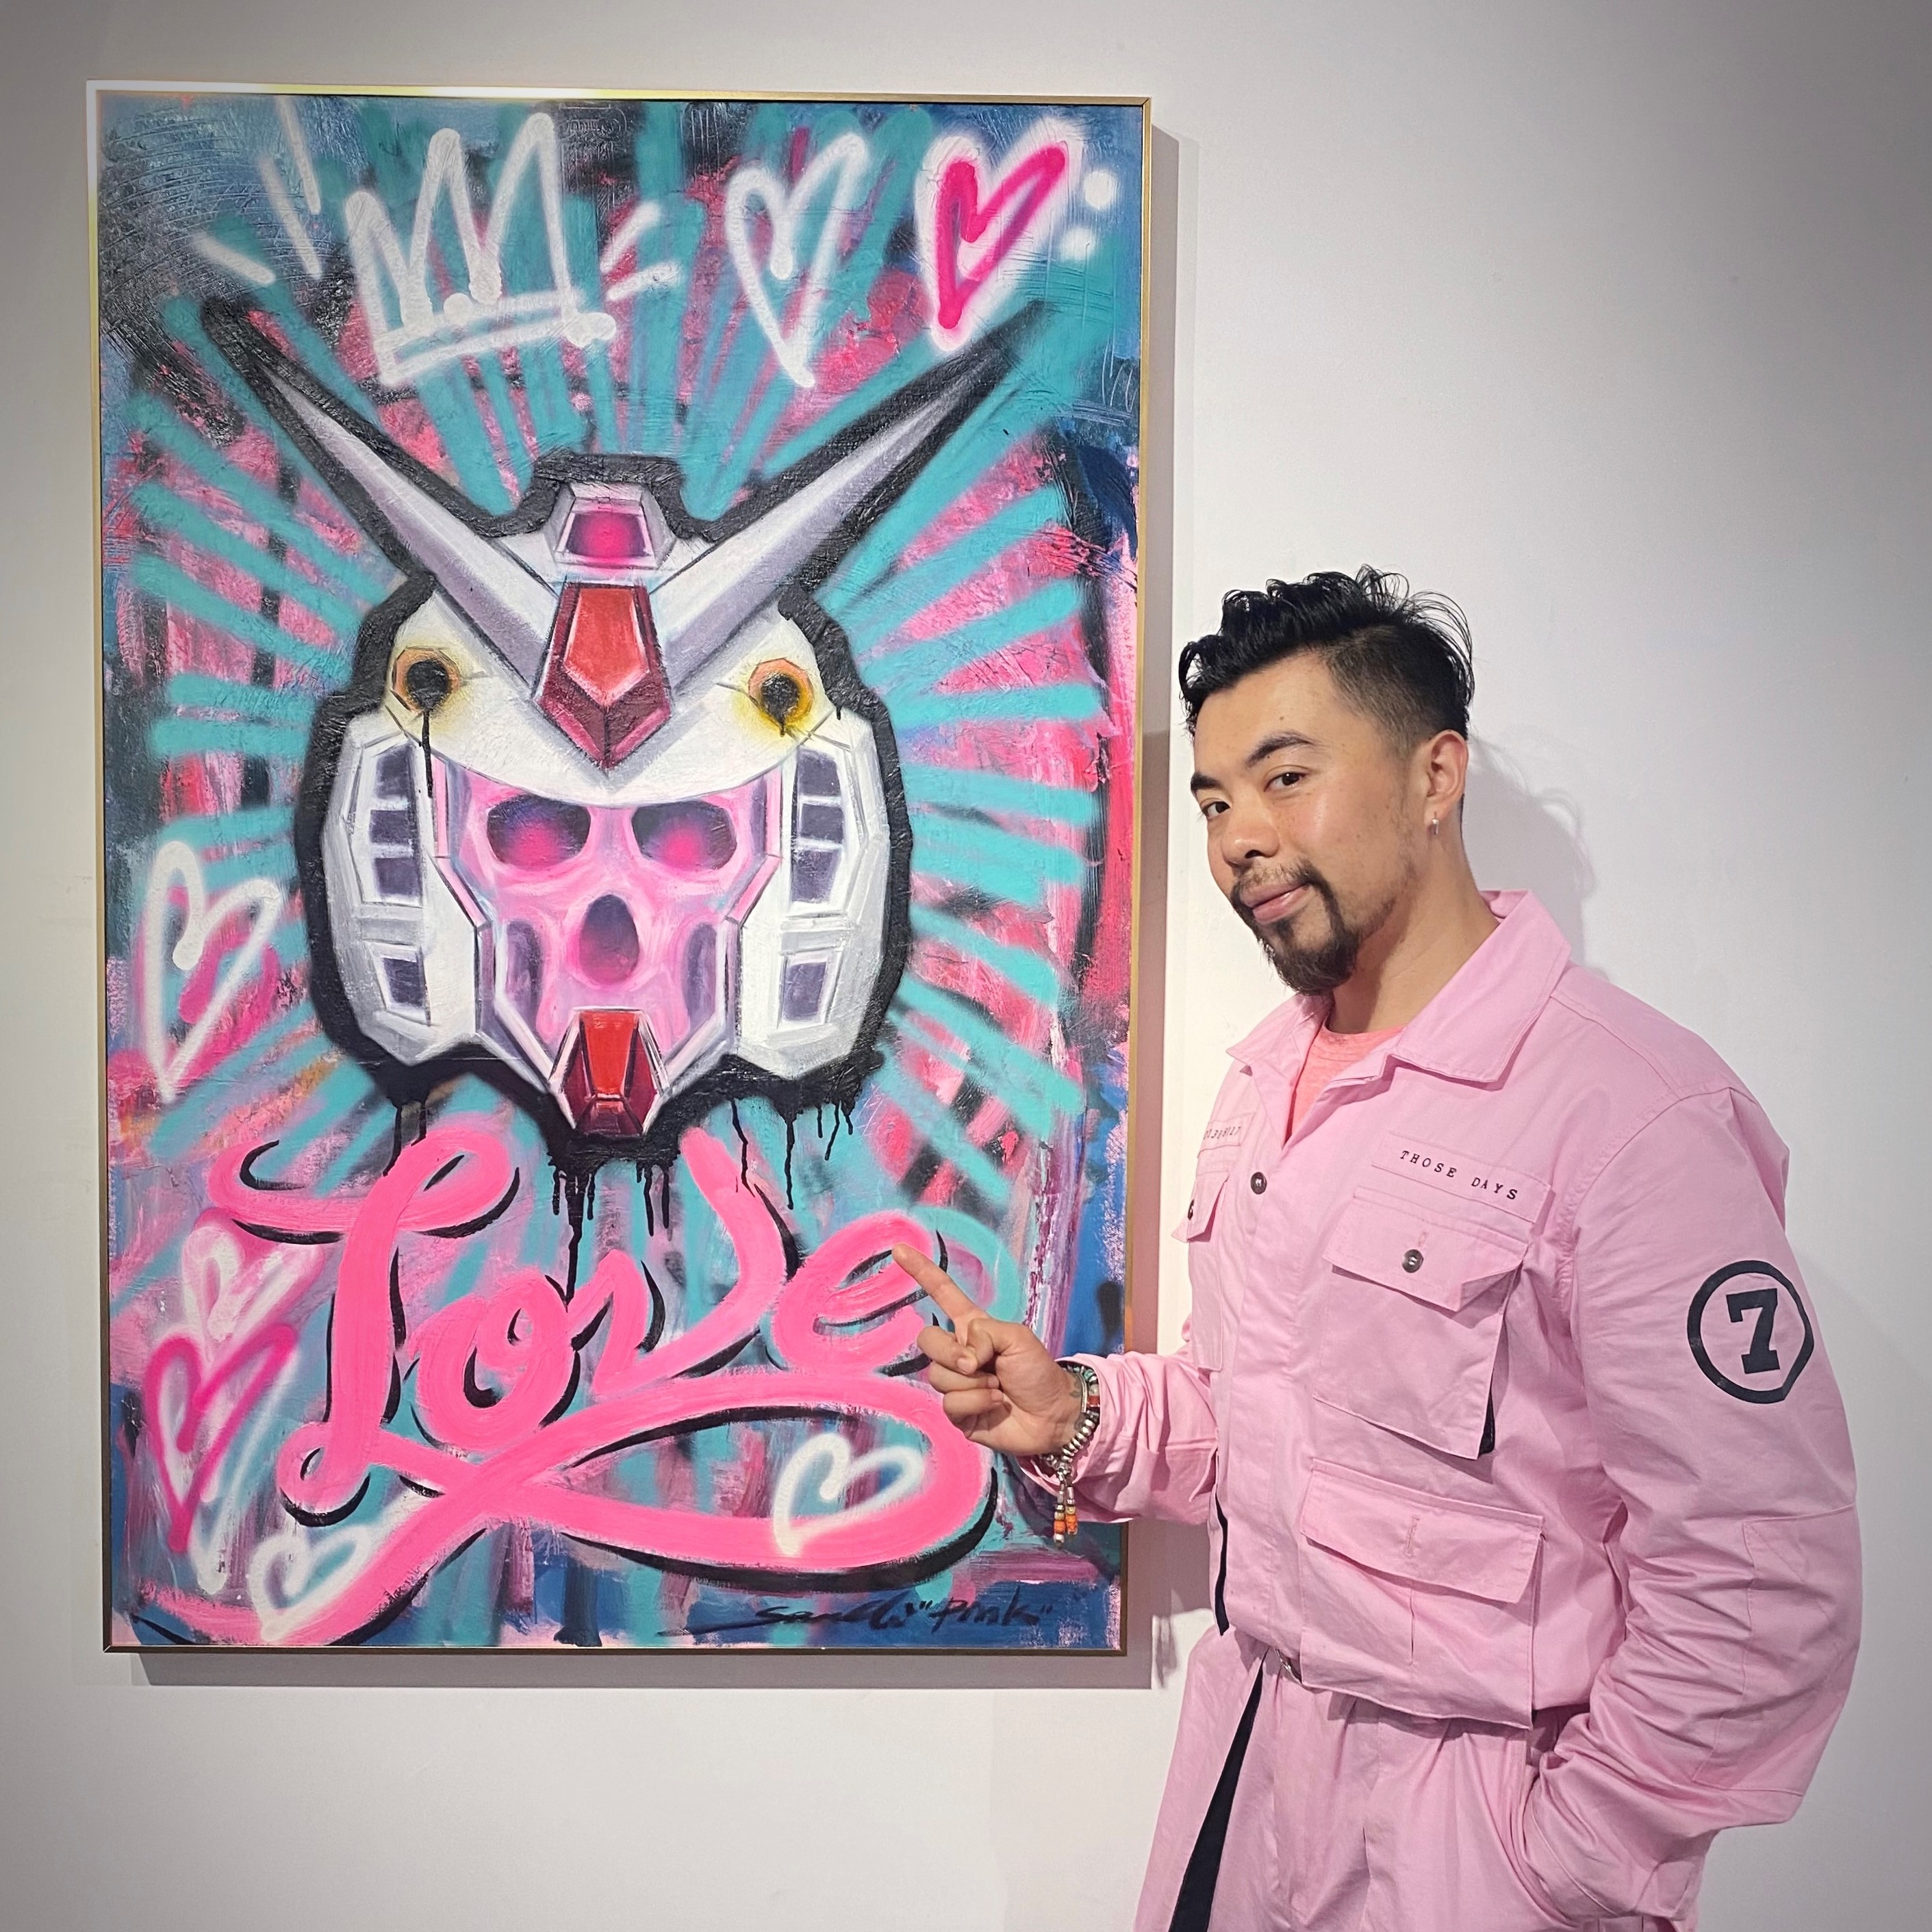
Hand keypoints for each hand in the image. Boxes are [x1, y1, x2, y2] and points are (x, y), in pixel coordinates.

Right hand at [894, 1244, 1084, 1458]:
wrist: (1052, 1414)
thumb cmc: (1037, 1370)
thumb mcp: (1016, 1337)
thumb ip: (984, 1334)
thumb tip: (963, 1358)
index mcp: (972, 1328)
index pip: (943, 1295)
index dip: (922, 1272)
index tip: (899, 1249)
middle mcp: (958, 1353)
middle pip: (926, 1340)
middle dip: (950, 1353)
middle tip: (978, 1365)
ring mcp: (955, 1383)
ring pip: (937, 1376)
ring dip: (972, 1384)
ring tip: (998, 1388)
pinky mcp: (957, 1412)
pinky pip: (949, 1403)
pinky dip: (976, 1403)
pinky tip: (995, 1405)